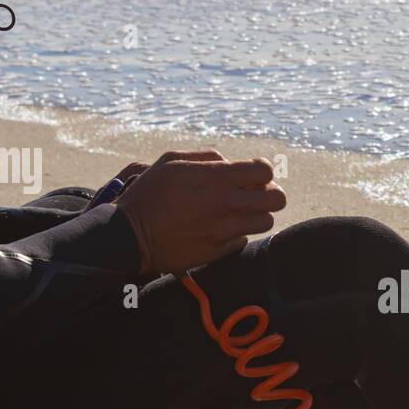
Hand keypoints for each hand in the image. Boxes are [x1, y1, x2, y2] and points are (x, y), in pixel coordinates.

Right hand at [116, 150, 284, 273]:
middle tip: (254, 195)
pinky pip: (244, 240)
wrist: (131, 235)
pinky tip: (220, 229)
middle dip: (270, 194)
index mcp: (216, 177)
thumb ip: (206, 157)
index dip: (263, 172)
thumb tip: (229, 163)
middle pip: (277, 199)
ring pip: (266, 222)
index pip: (265, 171)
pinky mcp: (219, 250)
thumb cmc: (149, 193)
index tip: (252, 175)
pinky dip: (237, 234)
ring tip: (238, 213)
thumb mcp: (172, 161)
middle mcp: (225, 203)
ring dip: (256, 215)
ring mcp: (224, 229)